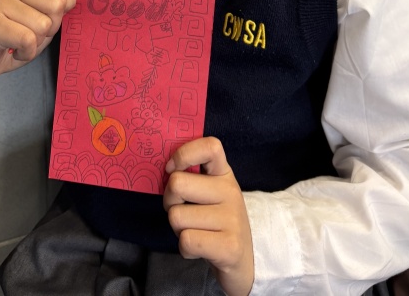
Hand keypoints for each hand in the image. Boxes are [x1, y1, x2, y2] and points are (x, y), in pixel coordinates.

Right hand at [0, 0, 75, 80]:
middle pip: (57, 4)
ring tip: (20, 42)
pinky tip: (14, 50)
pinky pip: (27, 39)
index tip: (53, 15)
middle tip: (33, 33)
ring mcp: (1, 2)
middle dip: (52, 26)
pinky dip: (26, 52)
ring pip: (43, 25)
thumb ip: (58, 6)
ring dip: (37, 42)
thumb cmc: (13, 36)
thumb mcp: (42, 18)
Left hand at [163, 137, 253, 295]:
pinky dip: (185, 248)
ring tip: (195, 232)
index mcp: (224, 174)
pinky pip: (186, 240)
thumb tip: (164, 169)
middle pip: (177, 184)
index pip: (210, 146)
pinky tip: (199, 249)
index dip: (184, 153)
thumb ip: (191, 177)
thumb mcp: (209, 193)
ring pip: (176, 216)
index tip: (171, 169)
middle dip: (169, 201)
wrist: (243, 262)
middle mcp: (231, 191)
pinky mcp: (230, 246)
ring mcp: (232, 219)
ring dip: (177, 229)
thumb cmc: (215, 222)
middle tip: (182, 211)